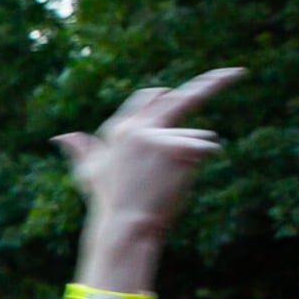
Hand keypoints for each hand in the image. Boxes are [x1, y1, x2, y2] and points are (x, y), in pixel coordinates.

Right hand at [53, 68, 241, 246]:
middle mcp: (138, 126)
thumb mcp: (90, 172)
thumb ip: (81, 149)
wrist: (124, 226)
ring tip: (172, 179)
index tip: (196, 86)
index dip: (171, 95)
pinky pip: (207, 147)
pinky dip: (204, 160)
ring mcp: (158, 135)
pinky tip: (182, 177)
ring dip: (194, 152)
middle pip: (181, 96)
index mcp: (119, 127)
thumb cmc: (109, 203)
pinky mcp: (177, 146)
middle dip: (214, 82)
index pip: (152, 96)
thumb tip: (61, 136)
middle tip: (237, 72)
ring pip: (196, 135)